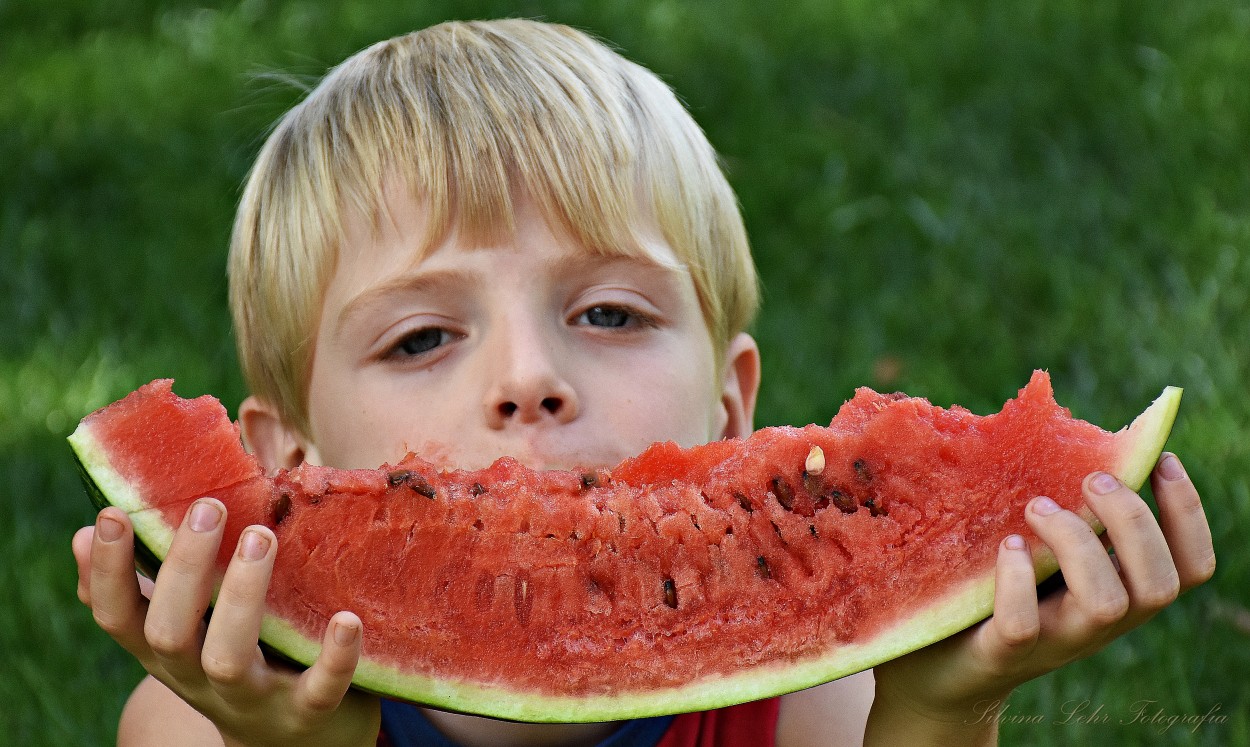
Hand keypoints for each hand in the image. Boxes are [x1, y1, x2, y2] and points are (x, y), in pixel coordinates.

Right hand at [72, 500, 380, 745]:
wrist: (295, 744)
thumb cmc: (234, 661)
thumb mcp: (182, 632)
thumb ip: (142, 588)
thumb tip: (83, 530)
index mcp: (166, 653)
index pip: (118, 617)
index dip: (106, 572)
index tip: (111, 514)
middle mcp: (200, 678)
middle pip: (169, 633)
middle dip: (183, 570)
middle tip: (209, 507)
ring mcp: (254, 699)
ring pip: (229, 658)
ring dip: (242, 597)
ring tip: (262, 536)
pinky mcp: (308, 712)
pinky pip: (319, 688)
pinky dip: (334, 656)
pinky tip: (347, 619)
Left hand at [870, 453, 1214, 728]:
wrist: (935, 672)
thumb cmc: (993, 593)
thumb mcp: (1040, 551)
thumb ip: (1064, 511)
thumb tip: (1065, 434)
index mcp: (1117, 592)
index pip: (1189, 566)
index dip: (1189, 513)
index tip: (1163, 459)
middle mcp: (1098, 622)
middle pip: (1160, 583)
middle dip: (1134, 520)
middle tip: (1090, 480)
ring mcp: (1054, 641)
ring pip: (1106, 603)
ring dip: (1078, 543)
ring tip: (1038, 507)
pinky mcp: (1001, 653)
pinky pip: (1023, 624)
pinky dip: (1018, 579)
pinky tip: (1007, 545)